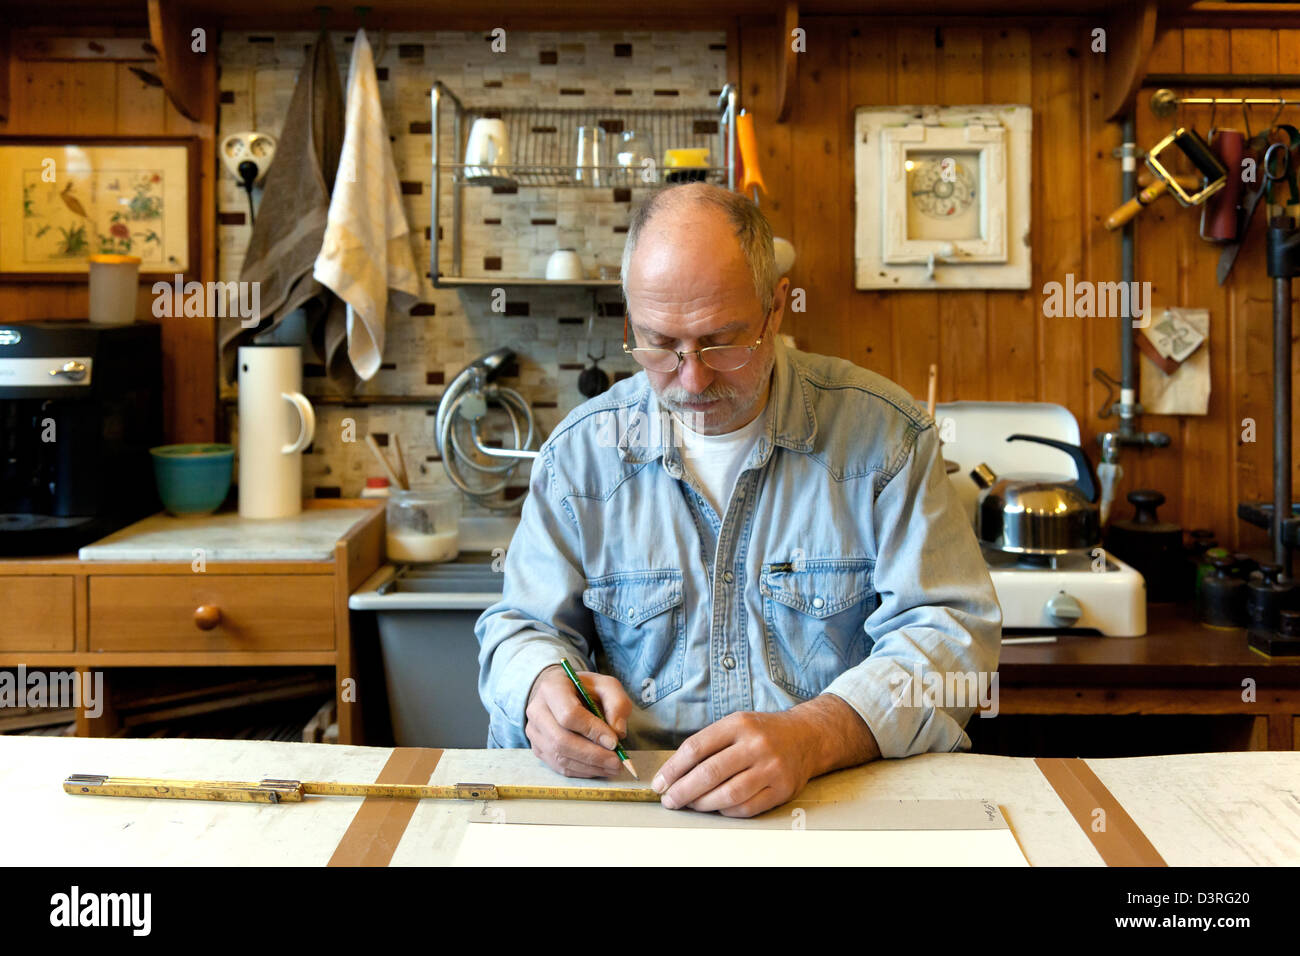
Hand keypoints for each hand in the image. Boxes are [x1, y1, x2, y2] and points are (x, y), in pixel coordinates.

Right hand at [524, 664, 632, 777]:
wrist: (565, 694)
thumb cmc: (587, 690)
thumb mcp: (607, 687)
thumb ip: (617, 704)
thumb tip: (617, 733)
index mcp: (552, 688)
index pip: (569, 714)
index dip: (592, 731)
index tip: (613, 741)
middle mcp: (537, 710)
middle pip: (561, 740)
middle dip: (592, 755)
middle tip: (616, 762)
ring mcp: (534, 732)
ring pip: (560, 757)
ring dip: (589, 767)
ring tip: (612, 767)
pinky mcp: (538, 748)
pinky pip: (559, 766)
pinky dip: (582, 771)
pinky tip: (599, 768)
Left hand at [651, 710, 814, 817]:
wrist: (806, 737)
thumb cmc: (763, 732)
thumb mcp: (737, 724)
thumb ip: (709, 743)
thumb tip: (675, 773)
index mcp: (739, 724)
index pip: (696, 748)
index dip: (673, 769)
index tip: (660, 782)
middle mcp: (756, 745)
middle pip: (710, 773)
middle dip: (683, 791)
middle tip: (669, 800)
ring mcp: (771, 768)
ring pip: (728, 794)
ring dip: (702, 804)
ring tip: (690, 804)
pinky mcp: (781, 789)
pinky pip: (746, 807)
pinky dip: (726, 811)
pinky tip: (716, 807)